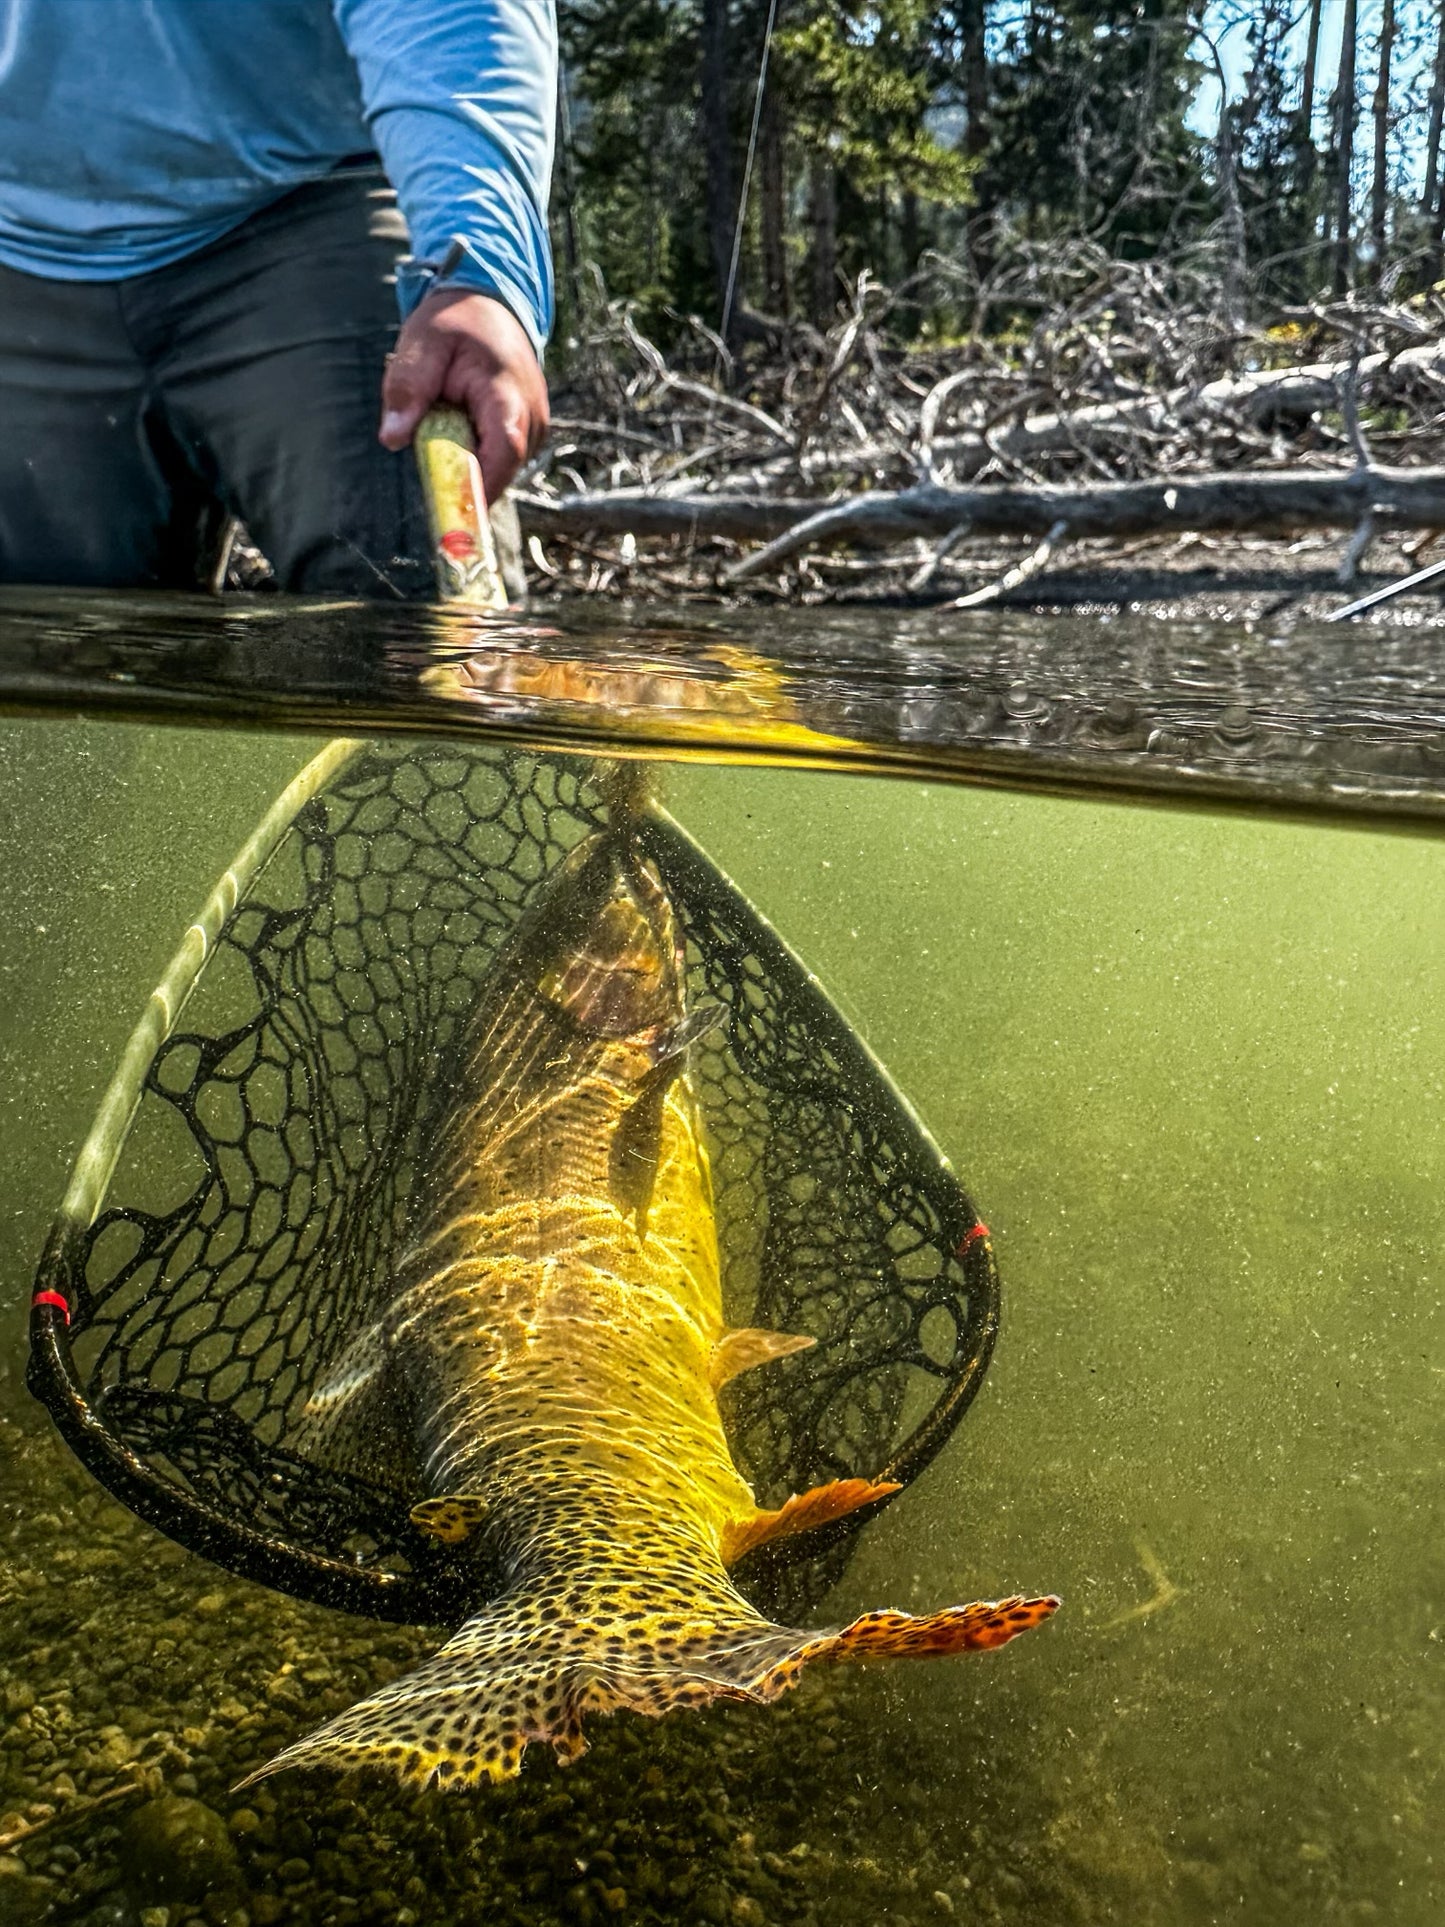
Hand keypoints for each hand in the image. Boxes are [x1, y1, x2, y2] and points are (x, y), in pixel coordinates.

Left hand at [379, 289, 548, 503]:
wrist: (488, 305)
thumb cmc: (453, 323)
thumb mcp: (421, 344)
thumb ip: (407, 389)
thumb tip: (392, 439)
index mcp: (507, 390)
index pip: (504, 448)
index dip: (482, 484)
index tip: (455, 511)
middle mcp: (532, 413)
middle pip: (502, 468)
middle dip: (466, 479)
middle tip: (431, 474)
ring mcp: (536, 425)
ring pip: (501, 468)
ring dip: (470, 462)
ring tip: (446, 425)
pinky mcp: (530, 432)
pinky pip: (501, 459)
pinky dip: (477, 455)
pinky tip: (459, 429)